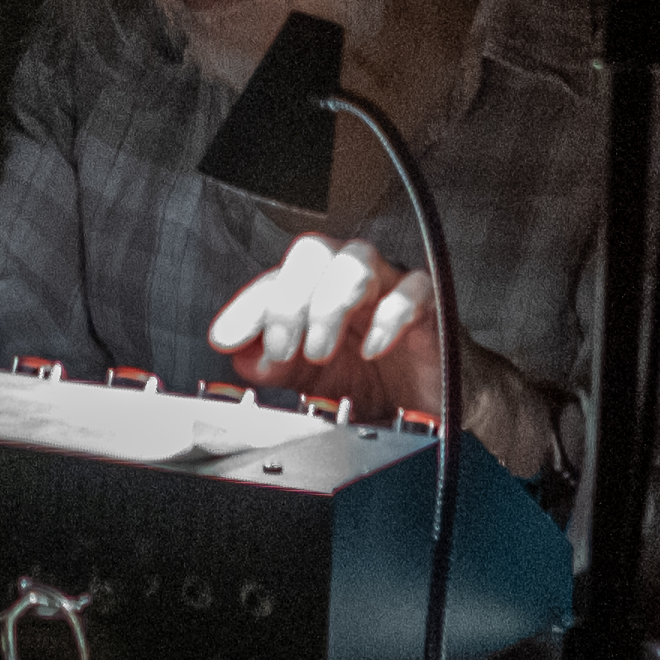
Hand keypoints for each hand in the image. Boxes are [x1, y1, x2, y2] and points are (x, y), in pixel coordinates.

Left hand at [206, 237, 555, 471]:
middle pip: (312, 253)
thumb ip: (277, 367)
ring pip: (357, 259)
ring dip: (330, 304)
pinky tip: (373, 348)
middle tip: (281, 348)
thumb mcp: (315, 380)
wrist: (435, 405)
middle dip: (289, 300)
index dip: (246, 308)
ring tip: (320, 351)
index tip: (223, 338)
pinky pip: (413, 289)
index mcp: (316, 292)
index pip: (274, 281)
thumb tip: (241, 356)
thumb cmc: (374, 381)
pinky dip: (390, 315)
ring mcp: (390, 285)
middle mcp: (349, 279)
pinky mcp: (430, 305)